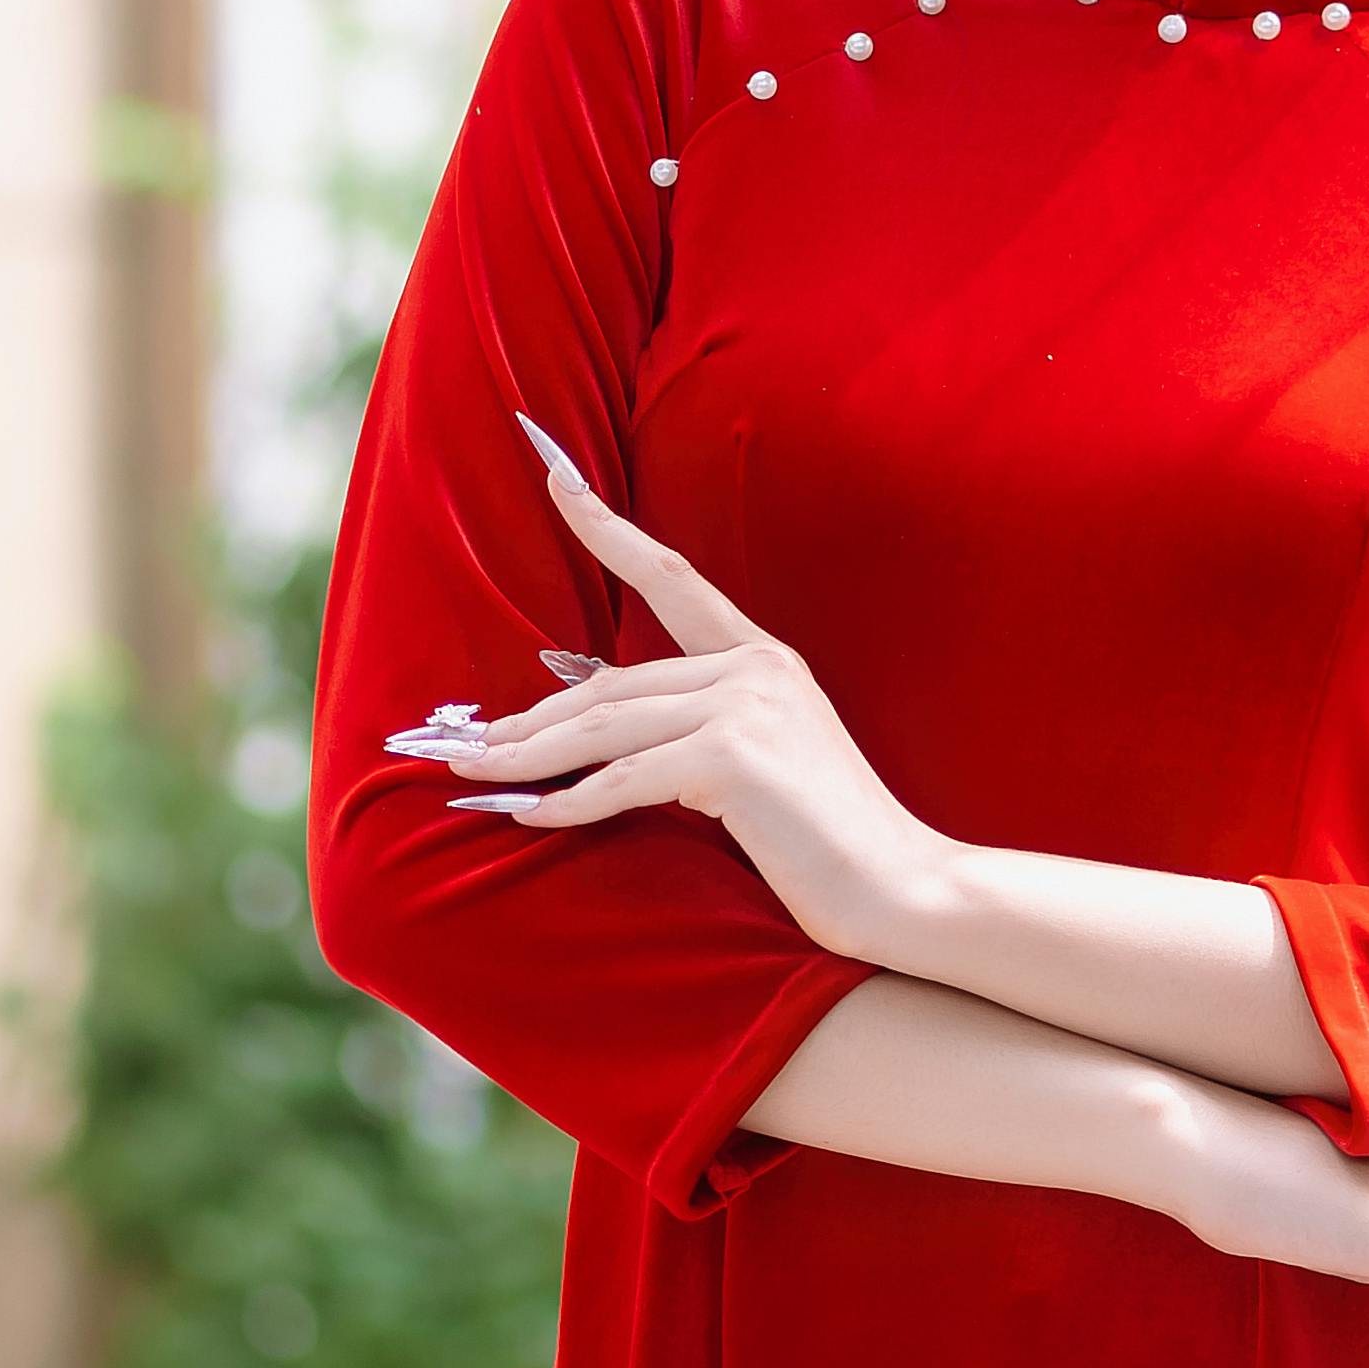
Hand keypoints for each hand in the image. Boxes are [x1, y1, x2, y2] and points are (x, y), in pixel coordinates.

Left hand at [391, 420, 934, 963]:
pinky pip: (625, 780)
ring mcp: (745, 708)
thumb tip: (605, 731)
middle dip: (532, 717)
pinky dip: (571, 803)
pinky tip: (531, 818)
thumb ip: (700, 732)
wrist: (903, 888)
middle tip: (466, 743)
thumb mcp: (766, 766)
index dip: (606, 529)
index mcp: (763, 660)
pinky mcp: (732, 759)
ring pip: (605, 727)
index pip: (672, 580)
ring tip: (474, 774)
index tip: (553, 479)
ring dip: (530, 756)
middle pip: (611, 683)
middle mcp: (753, 669)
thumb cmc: (831, 844)